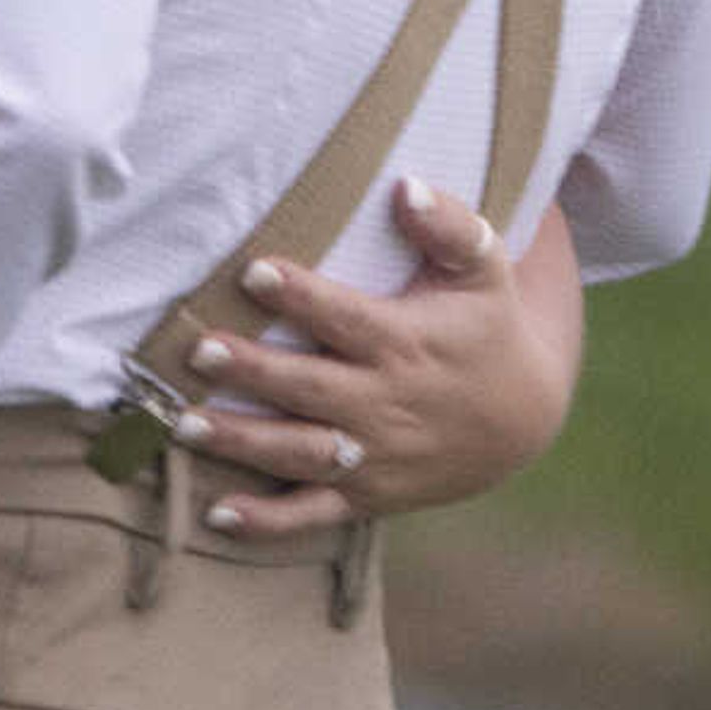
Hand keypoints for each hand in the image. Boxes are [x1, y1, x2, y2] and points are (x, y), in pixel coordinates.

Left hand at [175, 180, 582, 541]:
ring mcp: (374, 457)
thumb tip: (407, 187)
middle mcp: (386, 403)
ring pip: (301, 453)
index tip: (254, 271)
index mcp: (406, 343)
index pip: (346, 318)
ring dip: (243, 442)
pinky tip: (217, 515)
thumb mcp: (485, 269)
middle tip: (200, 350)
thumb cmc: (487, 325)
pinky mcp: (367, 495)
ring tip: (186, 423)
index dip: (302, 296)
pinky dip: (267, 522)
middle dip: (255, 372)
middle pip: (311, 388)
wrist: (524, 417)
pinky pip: (313, 514)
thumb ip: (449, 225)